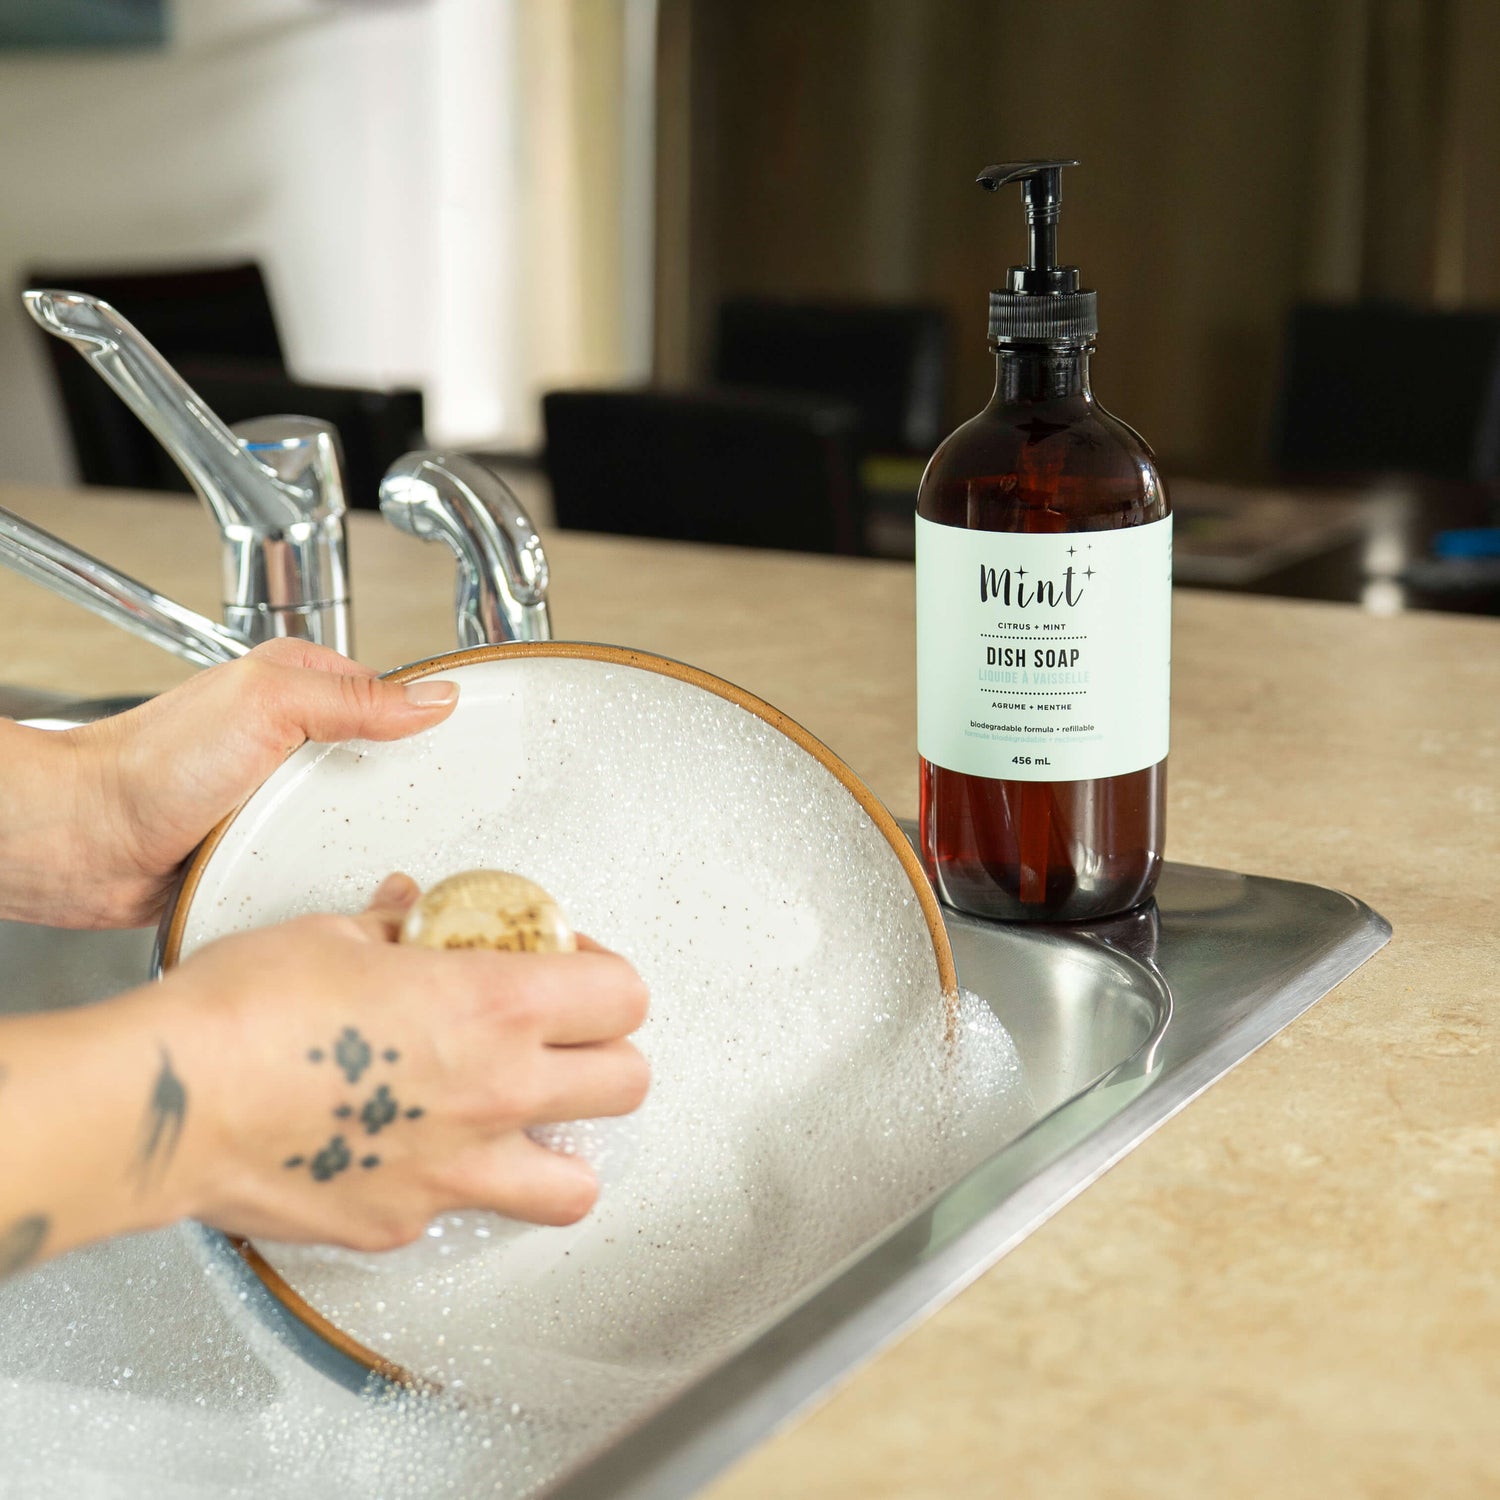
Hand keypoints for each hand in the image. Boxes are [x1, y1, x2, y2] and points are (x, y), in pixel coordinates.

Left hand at [0, 639, 457, 928]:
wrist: (82, 844)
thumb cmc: (148, 766)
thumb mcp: (266, 705)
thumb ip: (354, 698)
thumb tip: (435, 696)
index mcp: (300, 685)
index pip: (395, 697)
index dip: (434, 723)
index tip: (474, 748)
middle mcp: (293, 740)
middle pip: (386, 763)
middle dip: (413, 790)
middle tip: (448, 815)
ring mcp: (282, 797)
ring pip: (360, 818)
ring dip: (376, 837)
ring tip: (407, 853)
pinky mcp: (268, 848)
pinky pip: (327, 860)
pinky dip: (341, 871)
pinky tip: (356, 880)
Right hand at [156, 875, 650, 1246]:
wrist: (169, 1102)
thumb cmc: (244, 1011)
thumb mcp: (336, 933)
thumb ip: (397, 925)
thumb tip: (408, 909)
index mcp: (495, 1005)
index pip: (624, 996)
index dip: (606, 977)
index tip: (572, 969)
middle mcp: (496, 1093)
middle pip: (628, 1084)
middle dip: (606, 1055)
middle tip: (561, 1038)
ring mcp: (457, 1170)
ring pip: (577, 1184)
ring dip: (562, 1147)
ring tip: (523, 1120)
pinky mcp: (403, 1222)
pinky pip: (466, 1211)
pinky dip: (456, 1184)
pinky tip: (415, 1150)